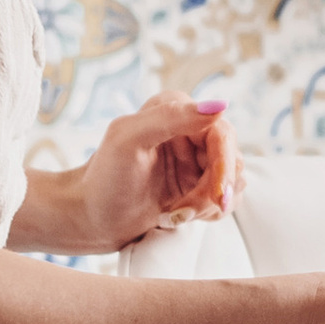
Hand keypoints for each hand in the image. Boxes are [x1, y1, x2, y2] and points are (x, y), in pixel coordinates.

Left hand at [79, 92, 236, 249]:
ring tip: (174, 214)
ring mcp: (196, 161)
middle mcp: (190, 130)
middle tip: (185, 211)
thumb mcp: (129, 139)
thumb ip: (171, 117)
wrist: (92, 218)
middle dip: (213, 191)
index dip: (224, 164)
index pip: (222, 132)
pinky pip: (224, 199)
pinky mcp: (199, 186)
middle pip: (232, 159)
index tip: (217, 195)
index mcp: (175, 109)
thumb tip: (220, 104)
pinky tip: (176, 217)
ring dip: (207, 205)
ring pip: (232, 182)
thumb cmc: (104, 178)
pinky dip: (205, 213)